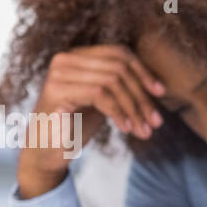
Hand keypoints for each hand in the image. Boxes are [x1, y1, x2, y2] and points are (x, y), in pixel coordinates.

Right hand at [17, 44, 165, 197]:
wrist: (46, 153)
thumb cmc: (76, 127)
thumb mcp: (104, 102)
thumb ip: (121, 88)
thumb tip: (157, 85)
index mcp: (78, 56)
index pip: (119, 53)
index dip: (143, 71)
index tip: (161, 93)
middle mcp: (66, 58)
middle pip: (119, 68)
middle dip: (141, 96)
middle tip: (155, 122)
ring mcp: (59, 72)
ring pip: (112, 81)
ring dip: (133, 108)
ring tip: (144, 130)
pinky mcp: (56, 90)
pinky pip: (99, 94)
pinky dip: (118, 112)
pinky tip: (126, 128)